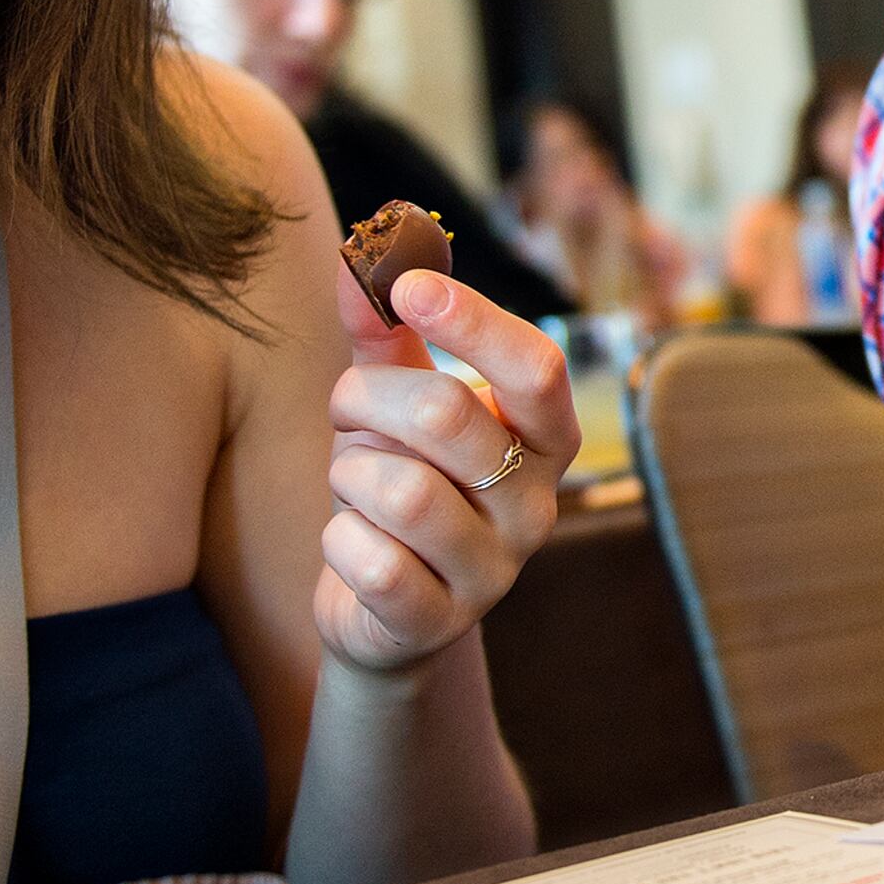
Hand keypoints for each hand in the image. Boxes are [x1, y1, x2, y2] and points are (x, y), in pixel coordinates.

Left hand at [316, 263, 577, 675]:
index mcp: (543, 439)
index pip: (537, 367)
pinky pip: (374, 561)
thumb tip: (355, 261)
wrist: (383, 608)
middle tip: (347, 409)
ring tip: (354, 485)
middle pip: (448, 414)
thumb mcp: (394, 408)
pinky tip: (350, 543)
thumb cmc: (398, 483)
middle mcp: (536, 505)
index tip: (408, 286)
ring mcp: (495, 571)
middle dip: (368, 399)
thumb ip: (382, 338)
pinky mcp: (440, 623)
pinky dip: (339, 539)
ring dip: (350, 473)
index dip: (473, 320)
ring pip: (402, 490)